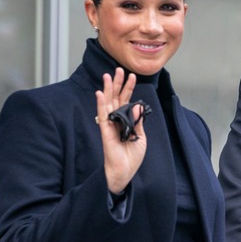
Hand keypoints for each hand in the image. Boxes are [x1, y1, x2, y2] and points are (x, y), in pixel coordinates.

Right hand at [96, 68, 146, 193]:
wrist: (125, 172)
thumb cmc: (132, 157)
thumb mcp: (140, 136)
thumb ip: (138, 120)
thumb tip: (137, 105)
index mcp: (126, 121)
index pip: (126, 100)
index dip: (129, 88)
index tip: (132, 75)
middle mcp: (116, 120)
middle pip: (116, 98)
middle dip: (117, 83)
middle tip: (118, 69)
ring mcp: (110, 125)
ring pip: (108, 103)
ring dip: (108, 89)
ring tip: (108, 75)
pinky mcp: (105, 131)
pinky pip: (102, 116)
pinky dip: (101, 104)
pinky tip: (100, 93)